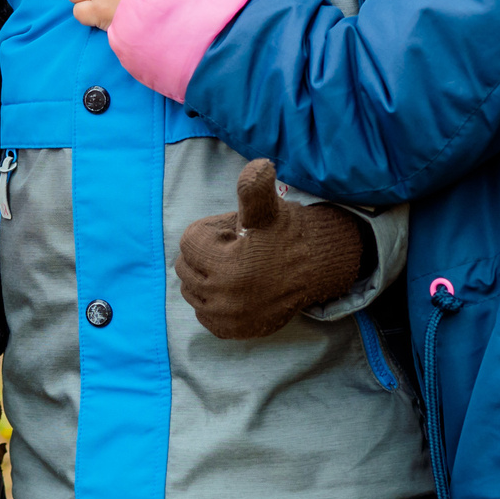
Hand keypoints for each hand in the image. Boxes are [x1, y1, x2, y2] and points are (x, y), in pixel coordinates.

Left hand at [174, 160, 369, 340]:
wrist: (314, 269)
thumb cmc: (285, 234)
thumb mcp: (268, 208)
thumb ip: (255, 188)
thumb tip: (258, 167)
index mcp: (227, 267)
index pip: (189, 242)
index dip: (210, 232)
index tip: (234, 234)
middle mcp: (224, 298)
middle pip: (186, 268)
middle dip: (205, 255)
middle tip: (235, 251)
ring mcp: (226, 318)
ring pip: (191, 291)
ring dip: (206, 277)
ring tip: (236, 268)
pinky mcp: (231, 331)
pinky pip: (203, 313)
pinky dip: (212, 300)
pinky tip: (235, 288)